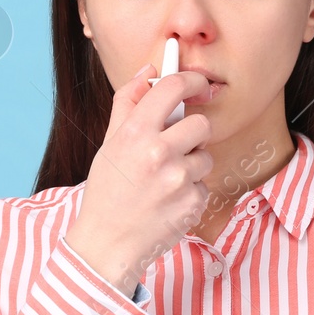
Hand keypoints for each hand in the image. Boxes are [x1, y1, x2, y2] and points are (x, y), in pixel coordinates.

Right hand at [64, 51, 214, 296]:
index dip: (191, 80)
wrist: (107, 243)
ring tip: (165, 182)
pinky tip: (167, 202)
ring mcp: (178, 180)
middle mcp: (158, 153)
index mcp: (134, 132)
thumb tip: (149, 71)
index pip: (173, 87)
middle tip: (176, 147)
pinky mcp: (193, 203)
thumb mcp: (110, 143)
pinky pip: (204, 186)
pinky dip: (190, 193)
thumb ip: (128, 103)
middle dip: (193, 134)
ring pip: (206, 157)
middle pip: (201, 124)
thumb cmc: (107, 190)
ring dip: (191, 166)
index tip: (197, 84)